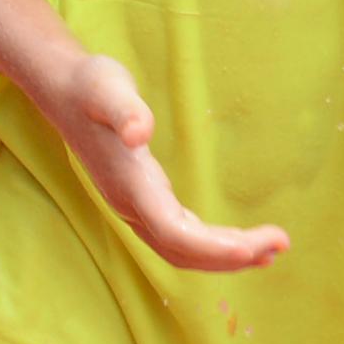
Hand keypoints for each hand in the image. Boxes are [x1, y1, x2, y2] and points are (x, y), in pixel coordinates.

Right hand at [49, 53, 290, 273]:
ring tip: (270, 251)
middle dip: (231, 257)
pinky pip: (178, 239)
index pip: (174, 233)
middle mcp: (130, 205)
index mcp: (128, 184)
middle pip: (182, 252)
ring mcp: (134, 207)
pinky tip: (237, 242)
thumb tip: (140, 133)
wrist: (63, 89)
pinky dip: (210, 247)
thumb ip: (126, 110)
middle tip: (281, 244)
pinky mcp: (141, 201)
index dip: (214, 248)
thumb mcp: (108, 87)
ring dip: (224, 258)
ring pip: (180, 251)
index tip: (255, 246)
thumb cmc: (90, 85)